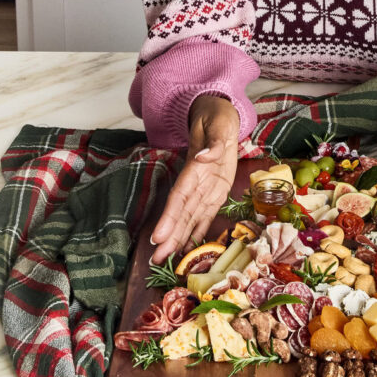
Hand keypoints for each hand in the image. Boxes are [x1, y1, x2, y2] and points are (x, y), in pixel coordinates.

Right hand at [150, 95, 238, 264]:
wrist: (220, 116)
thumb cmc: (217, 119)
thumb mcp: (218, 125)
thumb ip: (213, 143)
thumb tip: (203, 157)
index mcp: (195, 169)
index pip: (179, 196)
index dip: (170, 217)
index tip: (159, 237)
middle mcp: (197, 182)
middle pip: (181, 213)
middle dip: (170, 236)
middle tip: (157, 260)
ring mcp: (205, 189)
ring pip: (189, 218)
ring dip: (179, 239)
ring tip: (165, 260)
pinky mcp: (215, 192)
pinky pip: (205, 214)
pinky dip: (197, 232)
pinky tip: (189, 250)